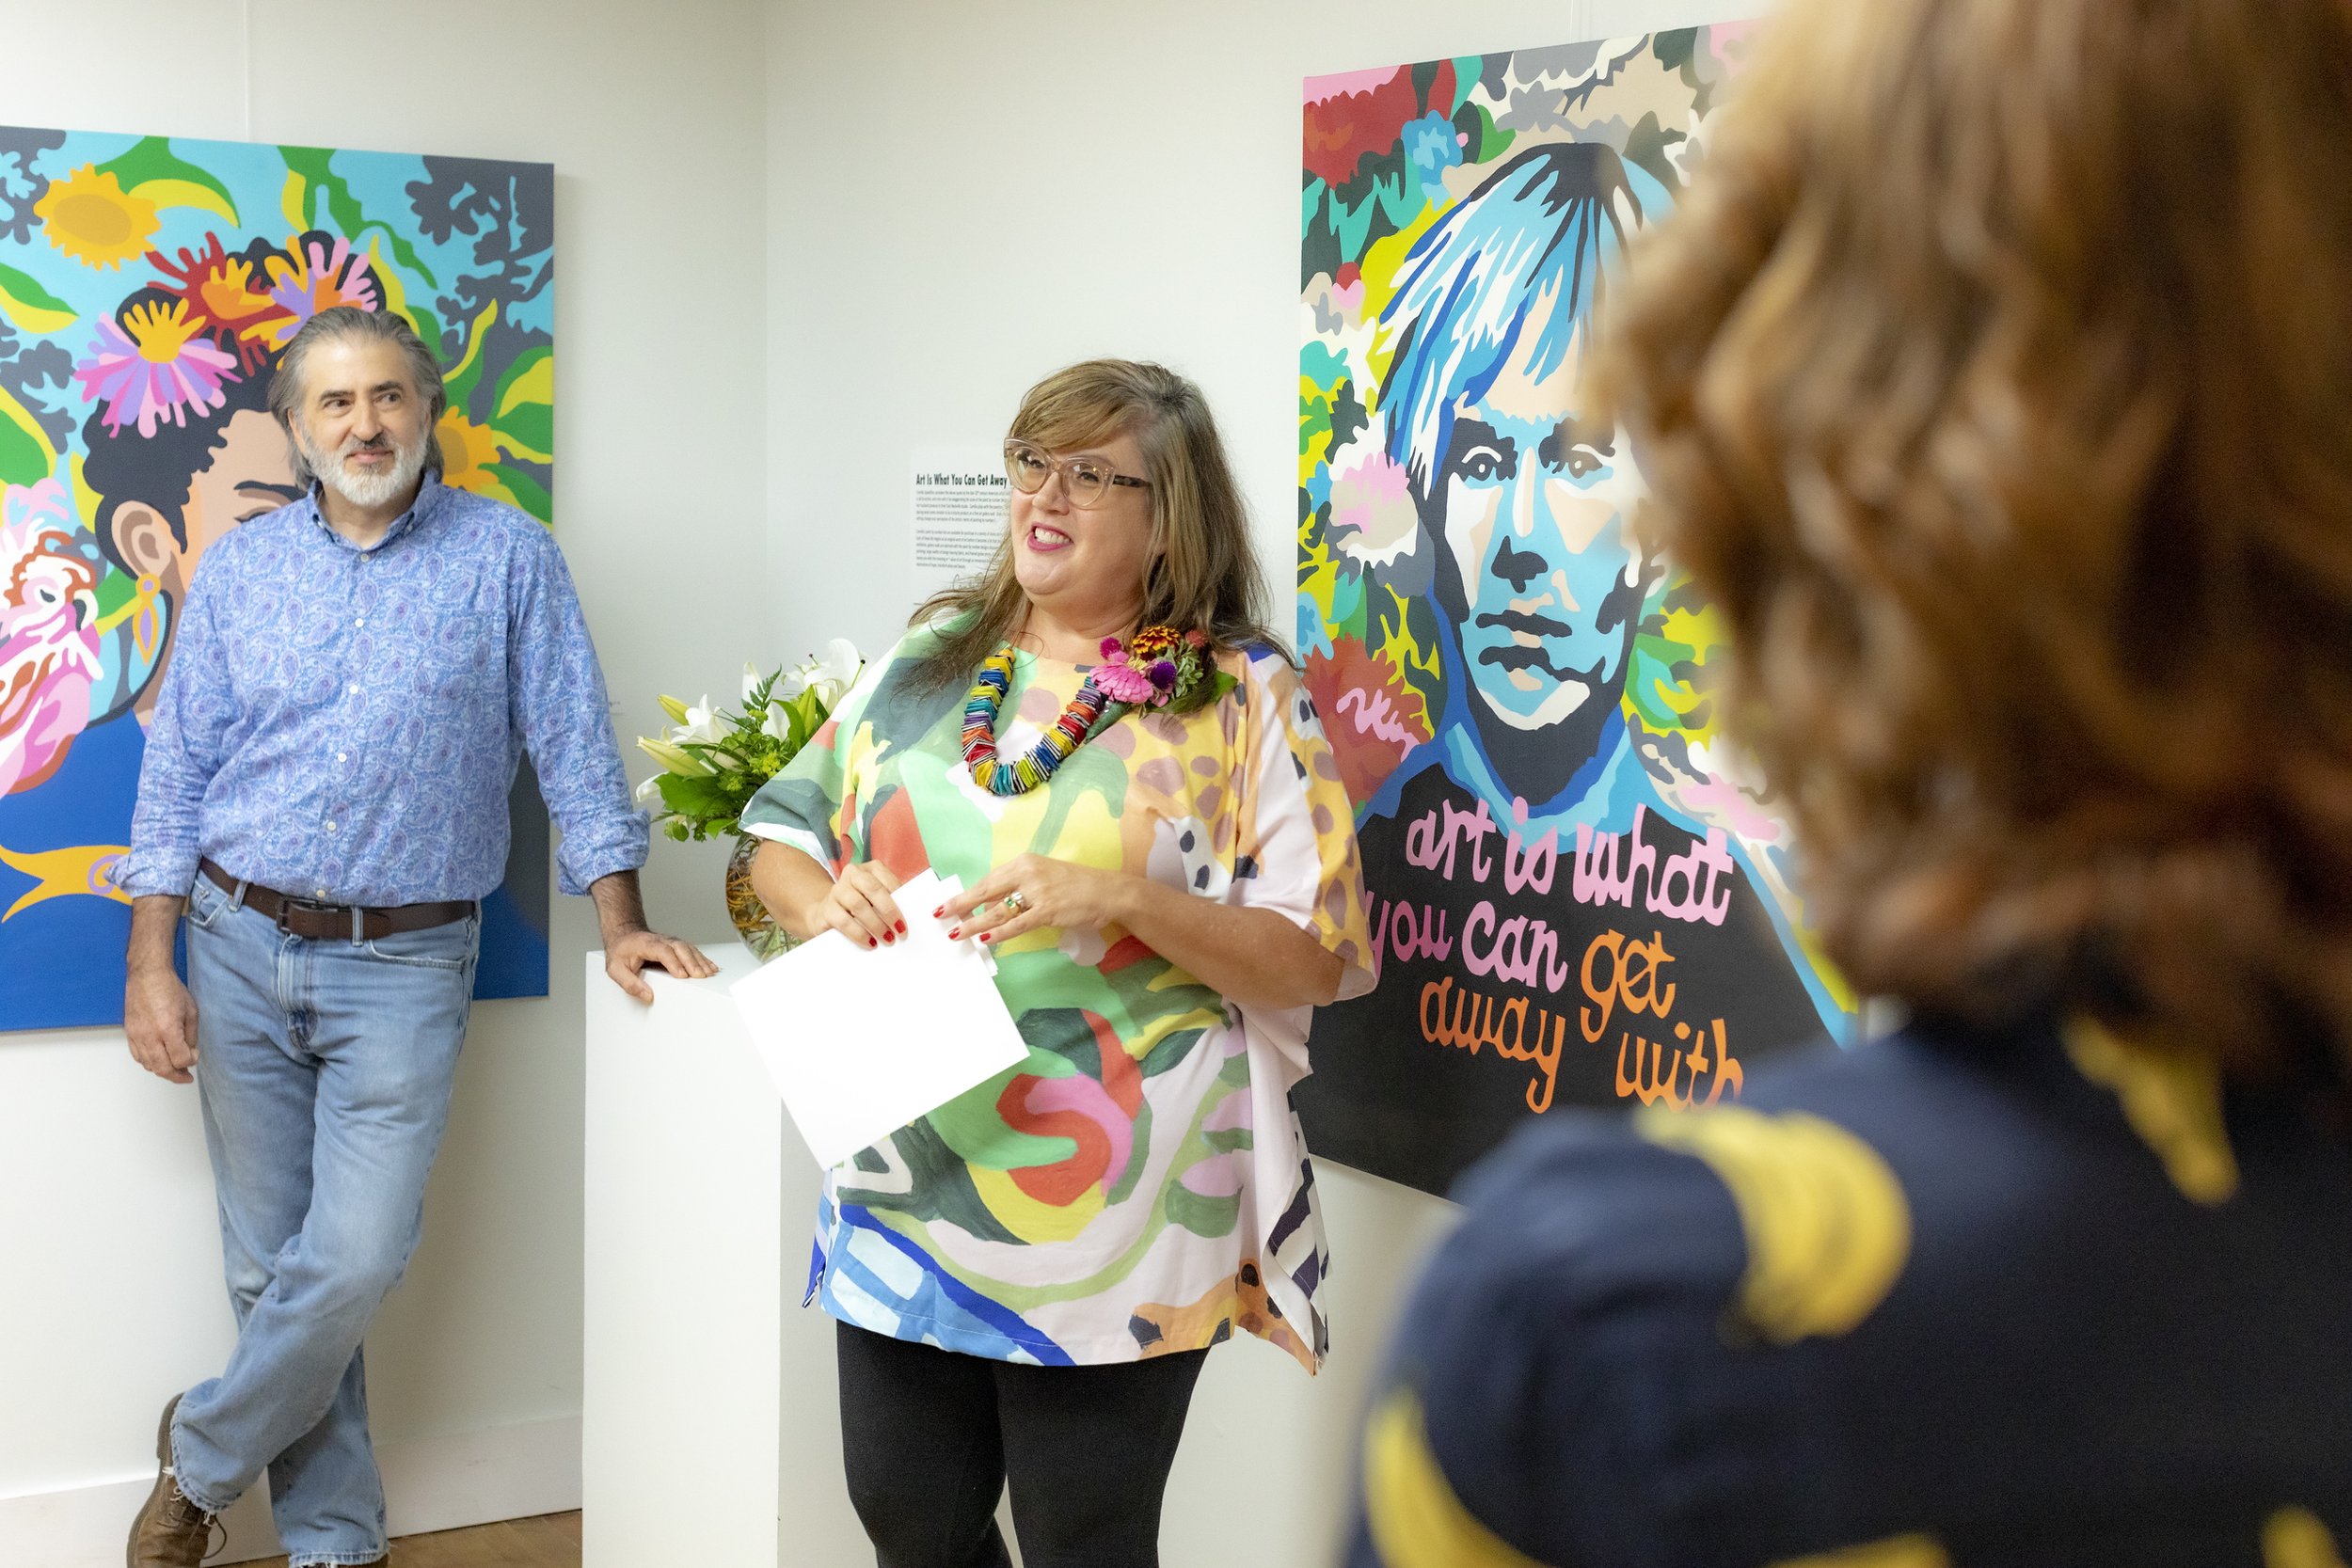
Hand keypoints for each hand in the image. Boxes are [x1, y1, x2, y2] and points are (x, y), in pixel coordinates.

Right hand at [125, 965, 199, 1083]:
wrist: (147, 975)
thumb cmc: (169, 989)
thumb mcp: (191, 1011)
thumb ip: (191, 1035)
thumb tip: (190, 1051)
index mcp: (167, 1029)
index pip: (180, 1059)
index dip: (190, 1061)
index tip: (195, 1055)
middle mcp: (149, 1035)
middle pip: (162, 1068)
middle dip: (176, 1076)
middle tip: (186, 1076)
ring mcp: (137, 1035)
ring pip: (148, 1065)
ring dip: (162, 1070)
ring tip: (174, 1070)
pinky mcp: (129, 1033)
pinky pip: (137, 1056)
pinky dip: (148, 1062)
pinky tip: (158, 1061)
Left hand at [603, 928, 721, 1002]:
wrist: (623, 936)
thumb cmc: (620, 953)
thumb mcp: (615, 970)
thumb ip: (629, 983)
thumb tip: (648, 995)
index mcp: (645, 944)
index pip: (662, 951)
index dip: (673, 962)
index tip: (681, 975)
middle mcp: (661, 940)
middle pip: (680, 947)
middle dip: (692, 961)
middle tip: (700, 976)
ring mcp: (670, 941)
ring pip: (688, 948)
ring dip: (700, 960)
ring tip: (709, 973)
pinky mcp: (676, 945)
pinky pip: (692, 950)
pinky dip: (702, 958)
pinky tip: (711, 967)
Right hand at [806, 860, 906, 949]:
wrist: (827, 913)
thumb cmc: (861, 906)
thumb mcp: (877, 900)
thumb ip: (891, 902)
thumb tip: (908, 918)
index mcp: (869, 869)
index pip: (886, 879)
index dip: (899, 897)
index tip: (908, 916)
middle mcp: (852, 875)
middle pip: (872, 888)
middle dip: (889, 910)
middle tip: (900, 930)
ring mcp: (837, 890)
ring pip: (858, 905)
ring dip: (876, 924)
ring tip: (887, 939)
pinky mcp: (827, 909)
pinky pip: (844, 921)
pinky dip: (859, 934)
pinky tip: (870, 943)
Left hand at [940, 854, 1132, 946]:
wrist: (1108, 891)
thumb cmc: (1076, 885)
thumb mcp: (1043, 876)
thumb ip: (1018, 887)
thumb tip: (992, 905)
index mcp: (1024, 862)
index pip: (989, 880)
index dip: (967, 894)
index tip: (949, 903)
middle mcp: (1027, 873)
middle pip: (986, 891)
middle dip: (961, 905)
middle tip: (940, 914)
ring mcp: (1038, 892)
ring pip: (998, 910)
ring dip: (974, 923)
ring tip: (956, 932)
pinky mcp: (1048, 910)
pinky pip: (1017, 924)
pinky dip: (999, 932)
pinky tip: (985, 938)